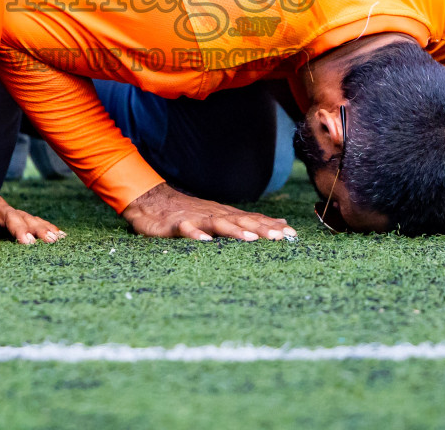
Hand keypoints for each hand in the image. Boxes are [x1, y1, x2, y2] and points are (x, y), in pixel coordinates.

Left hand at [0, 190, 65, 243]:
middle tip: (28, 243)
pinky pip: (33, 221)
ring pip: (26, 218)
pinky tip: (60, 235)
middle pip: (9, 216)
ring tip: (53, 240)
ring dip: (40, 229)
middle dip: (20, 230)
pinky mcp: (17, 216)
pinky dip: (46, 227)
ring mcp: (8, 209)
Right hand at [120, 183, 296, 240]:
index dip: (273, 227)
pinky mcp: (177, 224)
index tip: (294, 235)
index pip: (254, 220)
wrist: (151, 201)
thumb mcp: (219, 217)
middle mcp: (215, 215)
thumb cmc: (188, 213)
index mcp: (226, 215)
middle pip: (242, 221)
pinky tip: (205, 242)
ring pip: (219, 224)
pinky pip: (187, 230)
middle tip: (281, 238)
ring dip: (236, 231)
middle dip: (262, 229)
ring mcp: (197, 219)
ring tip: (251, 239)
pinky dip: (196, 235)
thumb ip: (247, 222)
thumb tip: (279, 224)